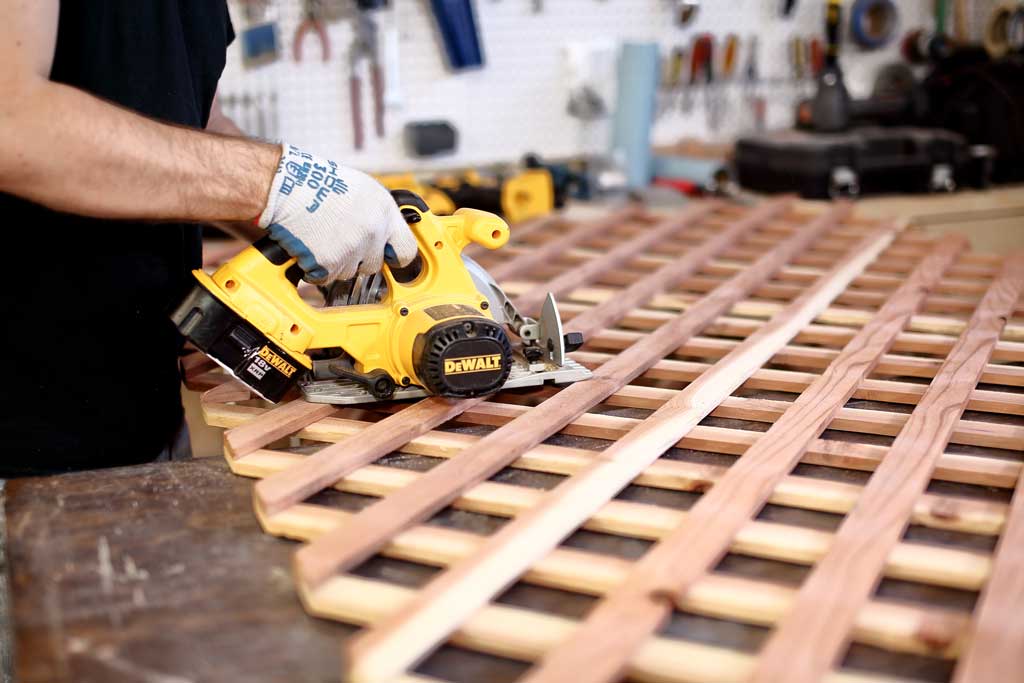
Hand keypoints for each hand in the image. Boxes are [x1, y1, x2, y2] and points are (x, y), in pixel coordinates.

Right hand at [257, 144, 417, 283]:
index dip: (397, 257)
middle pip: (374, 265)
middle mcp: (373, 231)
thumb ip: (379, 215)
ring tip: (321, 237)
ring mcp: (352, 249)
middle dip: (359, 259)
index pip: (407, 250)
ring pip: (350, 273)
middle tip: (339, 240)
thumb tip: (387, 236)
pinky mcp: (330, 263)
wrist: (285, 186)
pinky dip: (316, 269)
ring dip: (336, 263)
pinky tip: (310, 247)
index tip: (390, 259)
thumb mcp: (362, 189)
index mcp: (384, 211)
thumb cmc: (319, 183)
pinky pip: (326, 278)